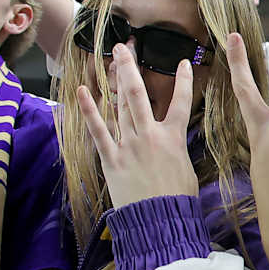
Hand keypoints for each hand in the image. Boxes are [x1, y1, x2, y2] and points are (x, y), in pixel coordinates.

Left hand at [76, 44, 199, 208]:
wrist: (160, 222)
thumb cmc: (177, 201)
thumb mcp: (185, 171)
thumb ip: (176, 152)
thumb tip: (172, 145)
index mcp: (174, 138)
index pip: (181, 102)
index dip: (184, 81)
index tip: (184, 63)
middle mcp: (151, 135)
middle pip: (140, 94)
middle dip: (132, 68)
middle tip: (126, 48)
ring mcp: (129, 145)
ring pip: (121, 105)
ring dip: (115, 79)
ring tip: (111, 59)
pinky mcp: (112, 158)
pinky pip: (99, 130)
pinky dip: (90, 111)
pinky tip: (83, 91)